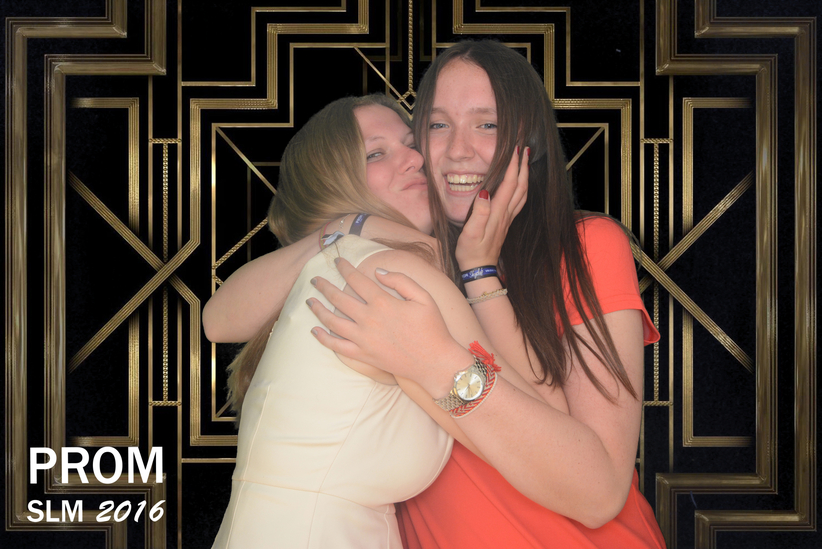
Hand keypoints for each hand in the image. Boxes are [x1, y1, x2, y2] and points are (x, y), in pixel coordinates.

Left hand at [306, 258, 466, 391]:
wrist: (434, 362)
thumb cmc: (432, 328)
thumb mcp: (424, 297)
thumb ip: (401, 280)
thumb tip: (378, 272)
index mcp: (383, 302)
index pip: (356, 279)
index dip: (344, 268)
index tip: (337, 261)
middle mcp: (368, 319)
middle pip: (339, 298)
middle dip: (324, 286)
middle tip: (315, 279)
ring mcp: (363, 339)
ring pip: (332, 321)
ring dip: (318, 309)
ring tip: (309, 301)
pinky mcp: (363, 355)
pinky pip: (337, 346)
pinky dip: (323, 338)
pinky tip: (314, 330)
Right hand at [455, 147, 528, 269]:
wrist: (480, 269)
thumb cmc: (471, 252)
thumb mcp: (470, 233)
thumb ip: (479, 213)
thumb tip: (485, 192)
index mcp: (498, 212)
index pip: (509, 183)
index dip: (513, 165)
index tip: (515, 149)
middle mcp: (506, 214)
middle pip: (520, 186)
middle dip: (523, 166)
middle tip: (524, 148)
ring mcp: (508, 219)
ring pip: (522, 193)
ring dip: (525, 175)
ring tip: (525, 162)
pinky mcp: (506, 223)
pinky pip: (519, 201)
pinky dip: (522, 188)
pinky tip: (520, 185)